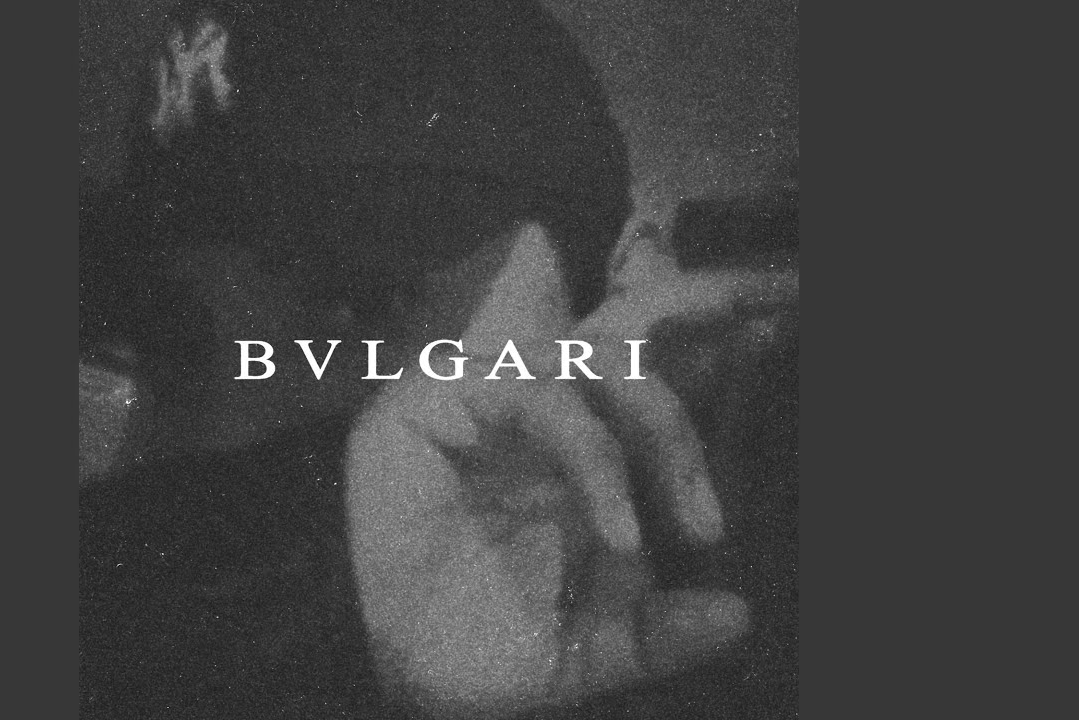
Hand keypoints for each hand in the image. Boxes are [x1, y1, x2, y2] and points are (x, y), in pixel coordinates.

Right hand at [345, 224, 749, 717]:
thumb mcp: (582, 653)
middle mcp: (555, 417)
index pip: (659, 387)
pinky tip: (621, 531)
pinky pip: (542, 401)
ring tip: (699, 522)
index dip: (720, 359)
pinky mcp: (453, 396)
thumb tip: (738, 615)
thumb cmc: (477, 649)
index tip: (777, 340)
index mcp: (590, 461)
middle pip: (638, 345)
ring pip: (601, 360)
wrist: (387, 664)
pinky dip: (593, 461)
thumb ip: (653, 636)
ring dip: (663, 424)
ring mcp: (506, 402)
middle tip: (748, 416)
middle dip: (703, 349)